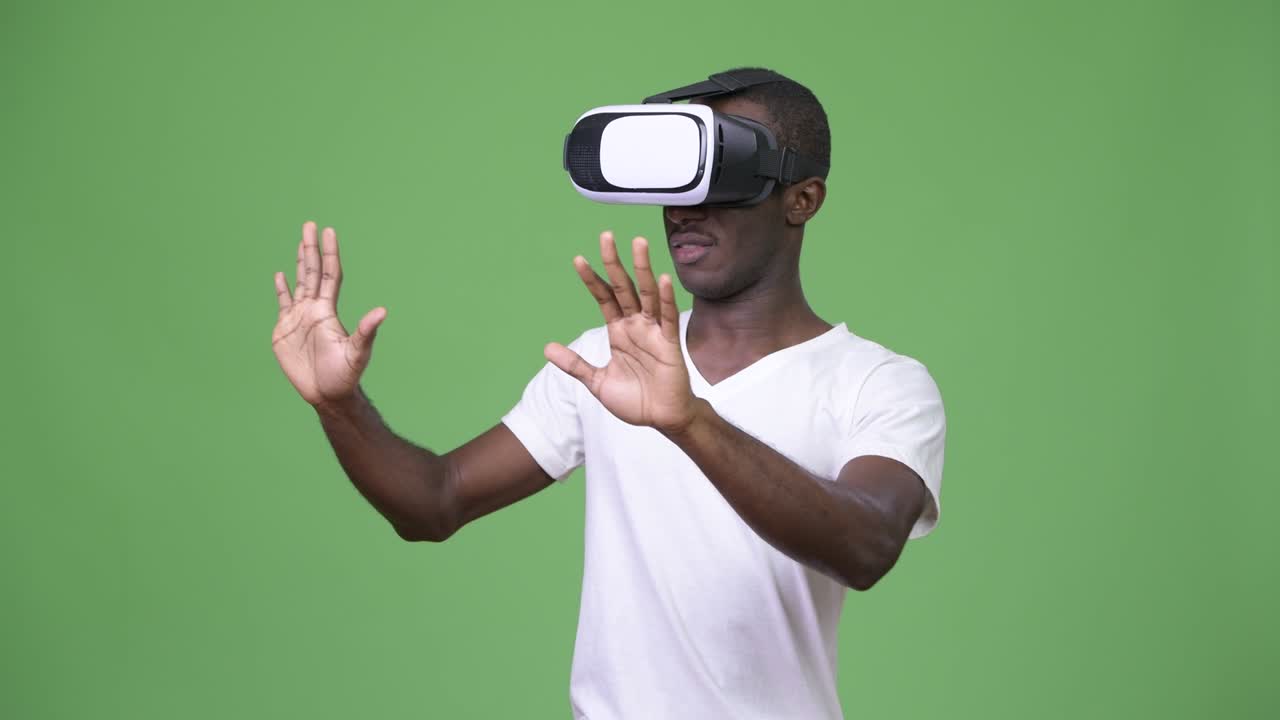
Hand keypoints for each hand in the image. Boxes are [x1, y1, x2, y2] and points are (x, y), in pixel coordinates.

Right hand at [272, 221, 386, 409]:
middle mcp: (314, 310)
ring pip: (299, 283)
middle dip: (311, 248)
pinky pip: (283, 304)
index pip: (329, 274)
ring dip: (298, 262)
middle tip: (310, 224)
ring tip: (299, 240)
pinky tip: (280, 275)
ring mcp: (299, 318)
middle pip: (312, 271)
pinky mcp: (284, 330)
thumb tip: (382, 311)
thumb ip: (366, 331)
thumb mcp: (358, 353)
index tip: (329, 232)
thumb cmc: (345, 376)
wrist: (326, 394)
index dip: (329, 253)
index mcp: (329, 311)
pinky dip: (281, 289)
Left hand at [544, 231, 697, 433]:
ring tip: (638, 243)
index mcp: (618, 332)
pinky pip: (667, 317)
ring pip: (647, 294)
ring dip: (643, 269)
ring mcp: (653, 332)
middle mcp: (636, 326)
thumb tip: (546, 349)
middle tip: (606, 236)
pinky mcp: (669, 343)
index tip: (578, 259)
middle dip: (614, 262)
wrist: (661, 418)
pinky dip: (666, 298)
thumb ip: (575, 364)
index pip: (603, 298)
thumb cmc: (635, 399)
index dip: (592, 280)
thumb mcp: (597, 381)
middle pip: (624, 287)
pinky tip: (662, 278)